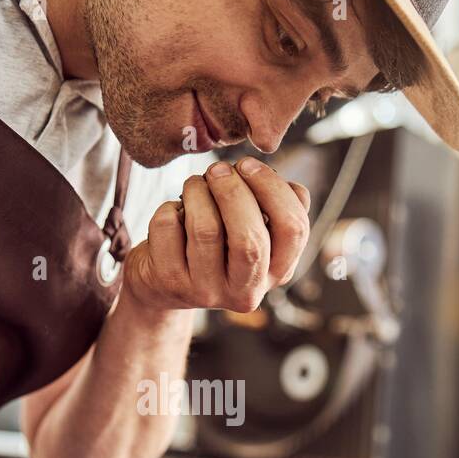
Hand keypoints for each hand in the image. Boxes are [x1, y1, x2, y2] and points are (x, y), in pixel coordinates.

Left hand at [123, 157, 311, 312]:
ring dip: (198, 192)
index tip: (248, 165)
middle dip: (233, 191)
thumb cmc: (219, 245)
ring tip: (194, 184)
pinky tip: (173, 213)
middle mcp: (246, 291)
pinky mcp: (170, 283)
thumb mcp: (255, 232)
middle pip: (249, 239)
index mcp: (277, 273)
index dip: (272, 189)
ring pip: (206, 229)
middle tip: (217, 169)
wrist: (165, 284)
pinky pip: (168, 228)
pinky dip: (168, 207)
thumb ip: (277, 209)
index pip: (293, 231)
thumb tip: (287, 185)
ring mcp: (206, 292)